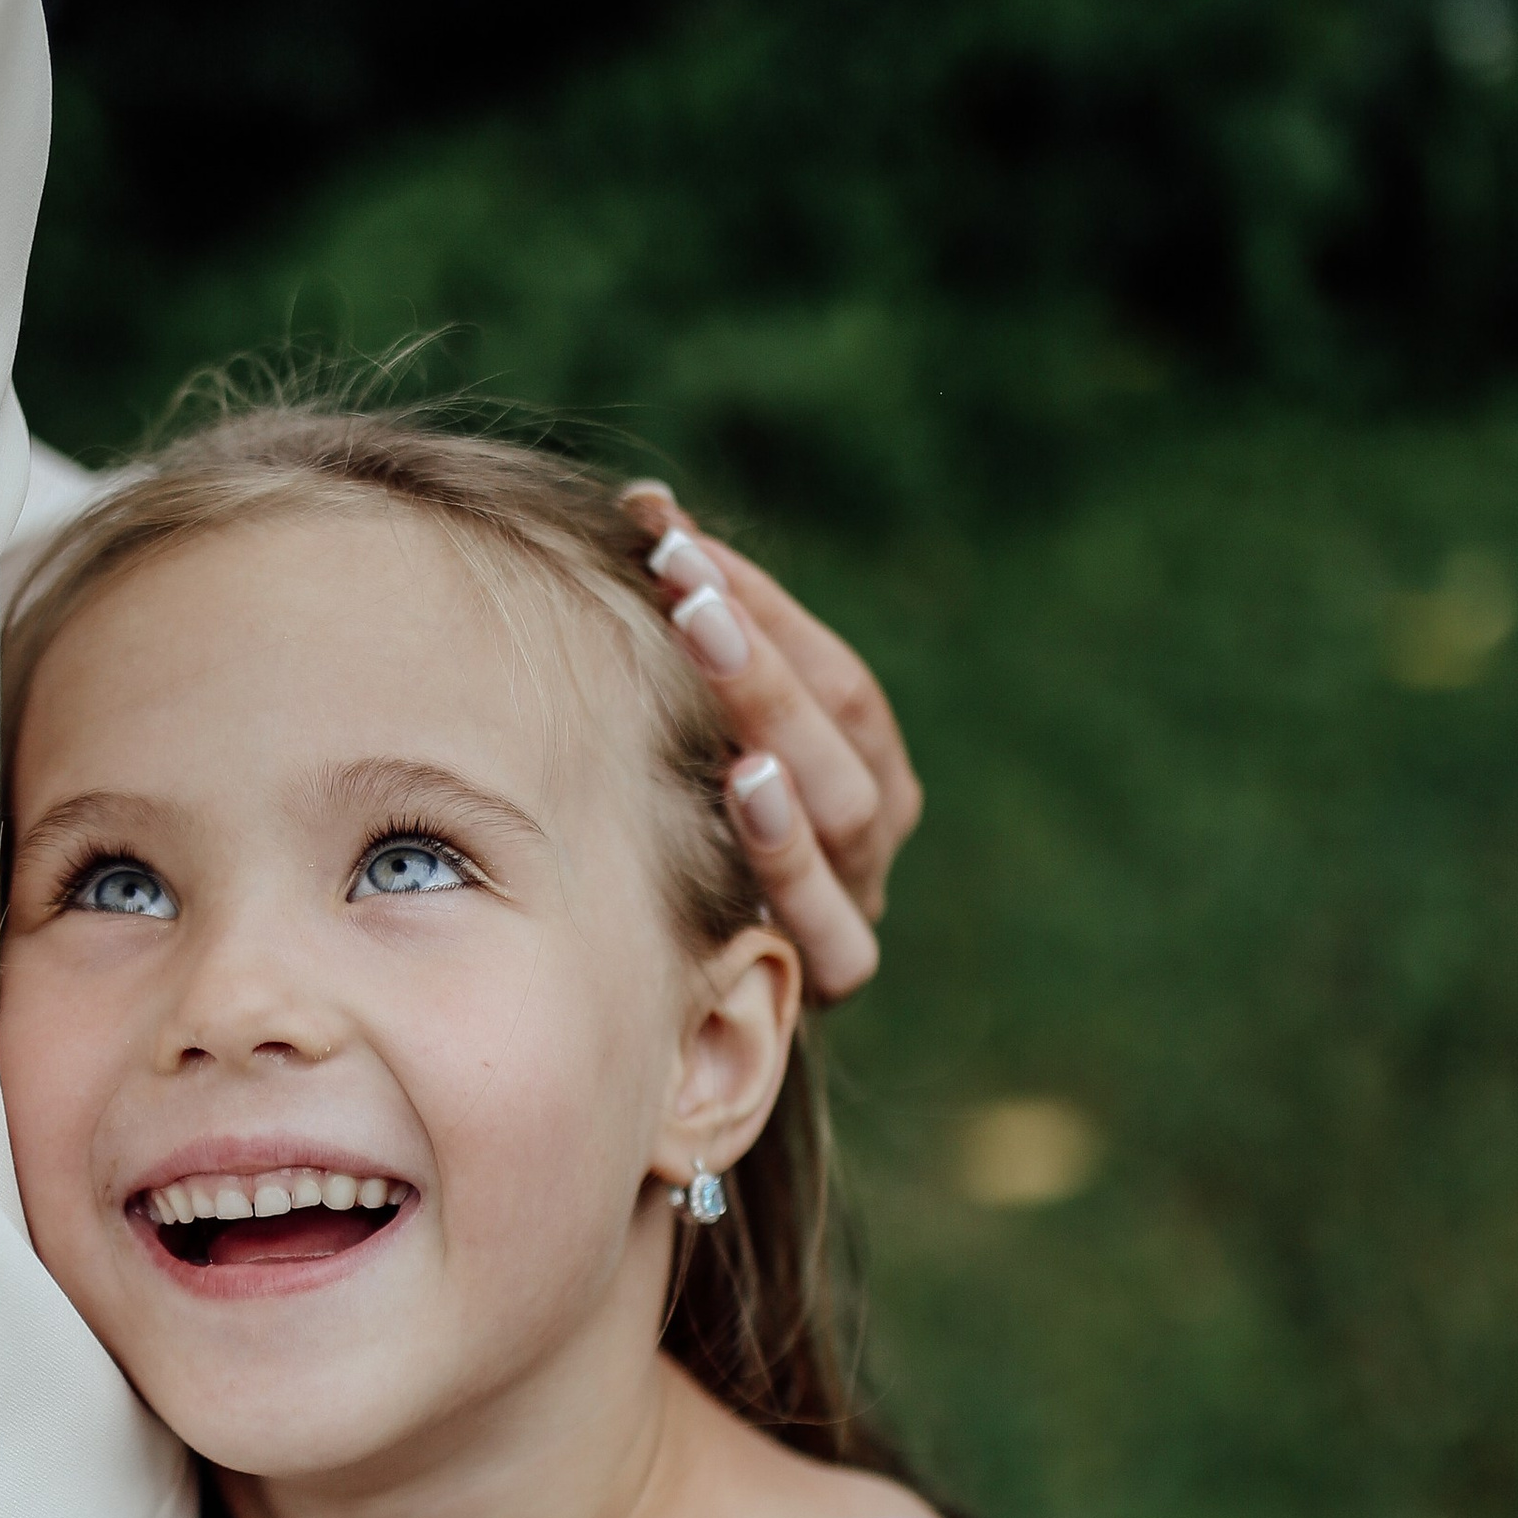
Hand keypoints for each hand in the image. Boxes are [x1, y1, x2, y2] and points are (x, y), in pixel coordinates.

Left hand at [621, 484, 921, 1000]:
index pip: (831, 666)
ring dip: (775, 724)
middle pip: (839, 727)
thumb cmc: (656, 837)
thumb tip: (644, 505)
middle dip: (757, 644)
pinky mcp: (822, 978)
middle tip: (678, 577)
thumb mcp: (678, 732)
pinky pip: (822, 919)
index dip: (758, 595)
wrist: (646, 1011)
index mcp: (863, 761)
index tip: (661, 527)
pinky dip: (785, 850)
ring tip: (714, 646)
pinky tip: (736, 787)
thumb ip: (684, 634)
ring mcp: (855, 904)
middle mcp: (873, 831)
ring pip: (844, 811)